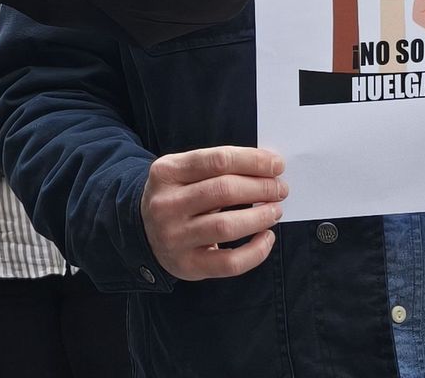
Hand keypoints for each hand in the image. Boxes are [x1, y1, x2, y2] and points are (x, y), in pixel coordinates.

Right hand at [139, 146, 286, 281]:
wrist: (143, 231)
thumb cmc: (176, 196)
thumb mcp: (182, 171)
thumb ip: (216, 167)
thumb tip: (267, 168)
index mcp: (166, 172)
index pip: (217, 160)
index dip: (252, 161)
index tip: (277, 164)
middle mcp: (167, 204)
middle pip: (223, 190)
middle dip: (260, 188)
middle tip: (280, 189)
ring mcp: (175, 237)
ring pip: (226, 226)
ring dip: (260, 217)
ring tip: (275, 210)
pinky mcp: (187, 265)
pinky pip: (229, 262)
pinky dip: (256, 251)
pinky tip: (266, 238)